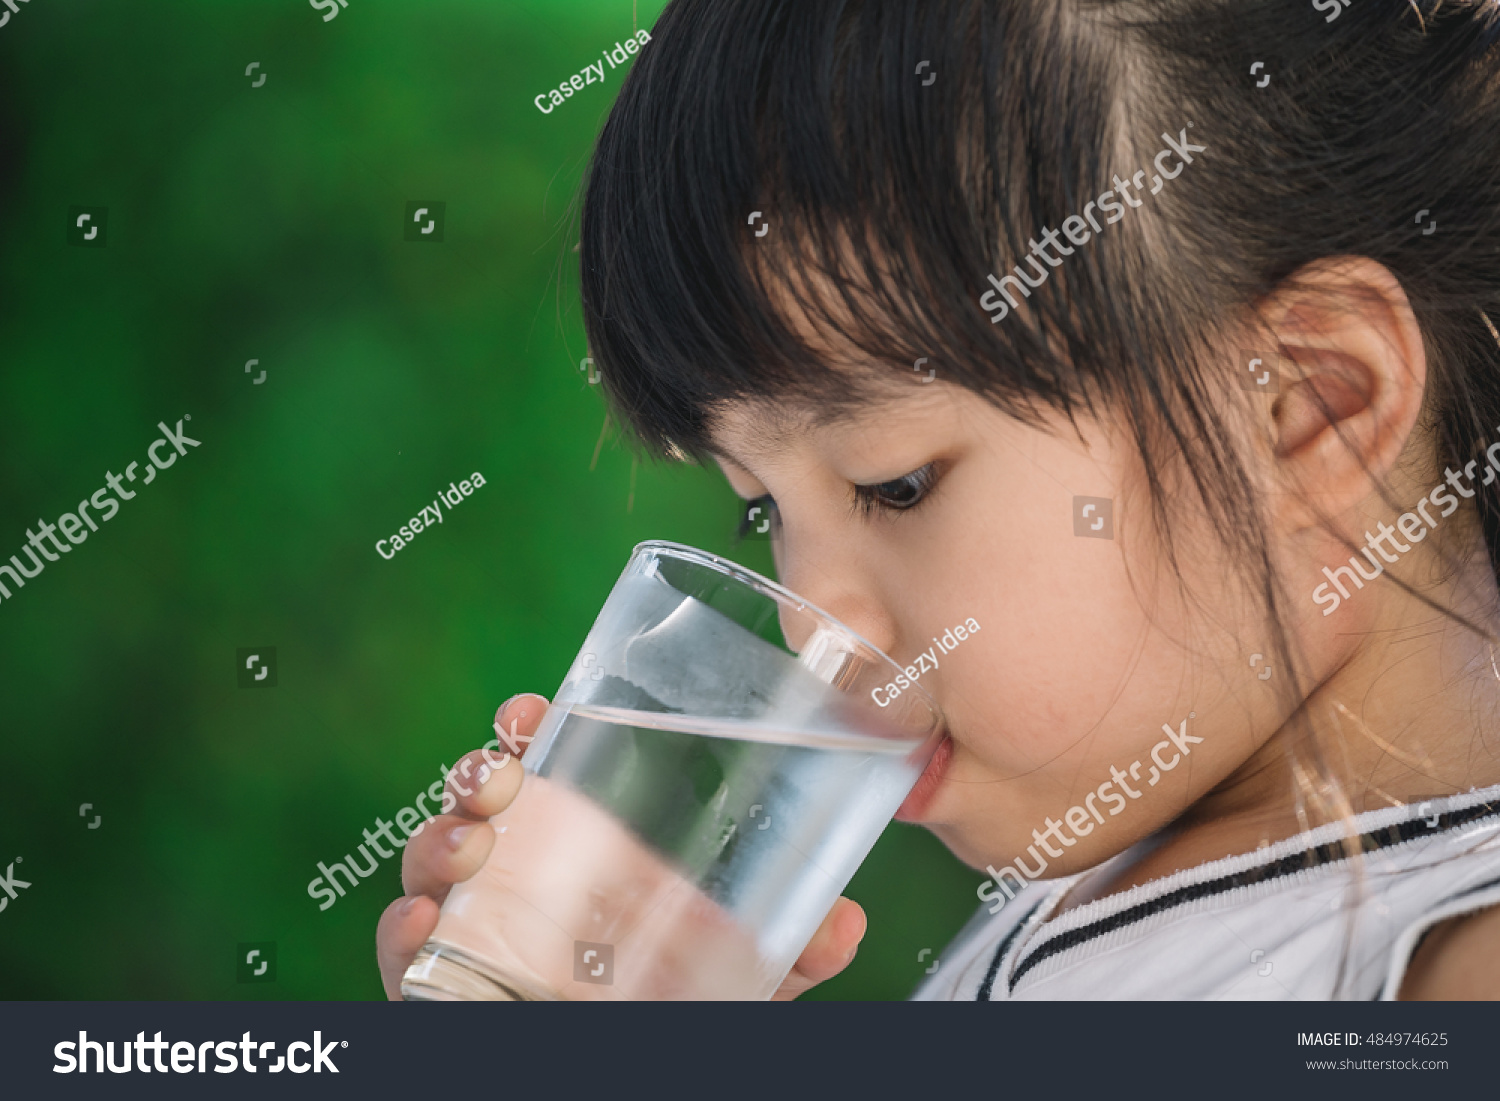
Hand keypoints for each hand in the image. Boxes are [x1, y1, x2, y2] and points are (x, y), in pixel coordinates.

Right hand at [376, 693, 868, 999]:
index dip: (527, 733)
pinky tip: (421, 924)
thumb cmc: (673, 1002)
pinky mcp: (451, 982)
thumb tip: (847, 923)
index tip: (530, 713)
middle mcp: (524, 876)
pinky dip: (401, 933)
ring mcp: (483, 926)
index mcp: (582, 846)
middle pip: (478, 807)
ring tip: (467, 844)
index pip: (543, 770)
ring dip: (436, 841)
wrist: (636, 1046)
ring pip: (432, 866)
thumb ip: (790, 950)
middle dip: (474, 775)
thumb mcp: (736, 973)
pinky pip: (409, 954)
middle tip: (497, 774)